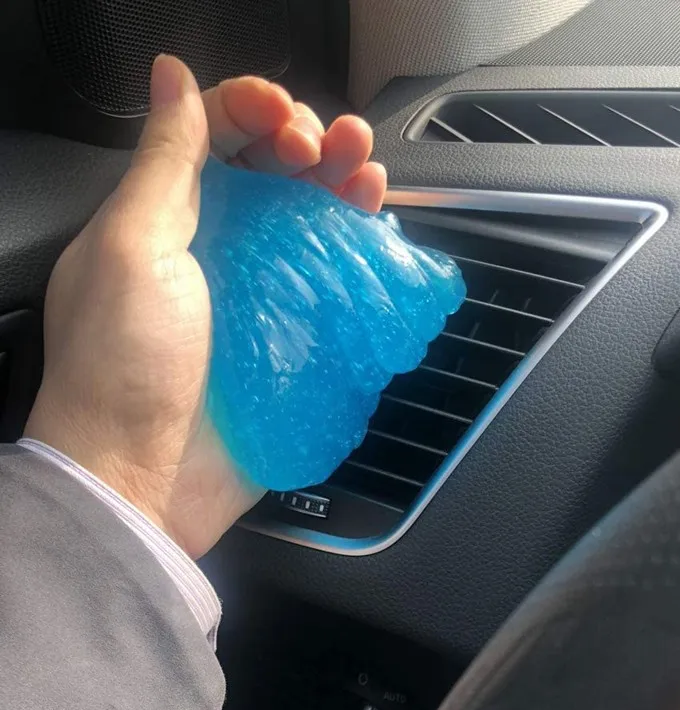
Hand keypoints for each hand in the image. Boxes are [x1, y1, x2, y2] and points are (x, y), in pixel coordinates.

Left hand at [24, 55, 387, 557]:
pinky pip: (333, 273)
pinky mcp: (293, 330)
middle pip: (271, 171)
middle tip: (329, 145)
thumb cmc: (122, 365)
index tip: (282, 117)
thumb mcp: (131, 248)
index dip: (251, 109)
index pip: (213, 135)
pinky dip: (357, 241)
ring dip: (342, 180)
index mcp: (163, 214)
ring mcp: (259, 288)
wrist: (145, 476)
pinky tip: (373, 219)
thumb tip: (171, 79)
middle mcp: (214, 244)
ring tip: (366, 168)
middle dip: (307, 139)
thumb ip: (162, 162)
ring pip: (309, 216)